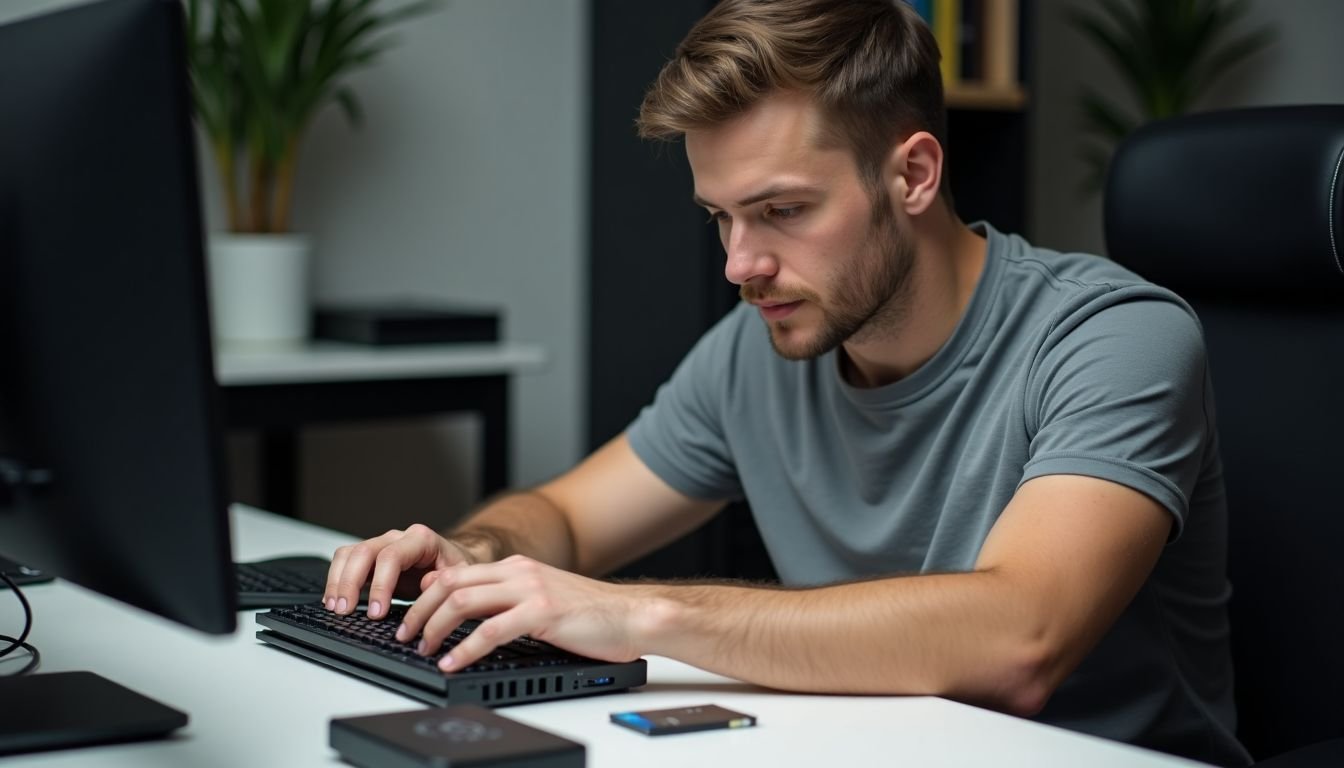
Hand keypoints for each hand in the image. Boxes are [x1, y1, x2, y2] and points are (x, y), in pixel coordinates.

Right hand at [324, 524, 474, 618]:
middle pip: (364, 552)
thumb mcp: (460, 577)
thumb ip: (446, 580)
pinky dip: (336, 580)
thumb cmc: (455, 570)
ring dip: (338, 581)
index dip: (381, 585)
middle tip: (346, 611)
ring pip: (349, 554)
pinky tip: (334, 600)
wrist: (452, 562)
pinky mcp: (370, 558)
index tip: (377, 612)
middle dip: (351, 583)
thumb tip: (427, 583)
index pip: (391, 556)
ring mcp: (381, 545)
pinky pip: (346, 562)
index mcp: (421, 539)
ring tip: (336, 608)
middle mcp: (397, 538)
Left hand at [396, 555, 645, 671]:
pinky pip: (490, 630)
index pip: (455, 573)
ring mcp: (530, 590)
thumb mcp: (543, 598)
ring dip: (434, 627)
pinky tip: (453, 662)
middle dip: (419, 610)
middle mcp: (519, 573)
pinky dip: (464, 649)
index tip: (410, 616)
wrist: (632, 615)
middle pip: (449, 583)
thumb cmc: (592, 614)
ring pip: (462, 602)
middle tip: (406, 634)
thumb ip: (509, 598)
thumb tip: (470, 610)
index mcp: (517, 568)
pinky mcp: (541, 612)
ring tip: (423, 649)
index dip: (425, 594)